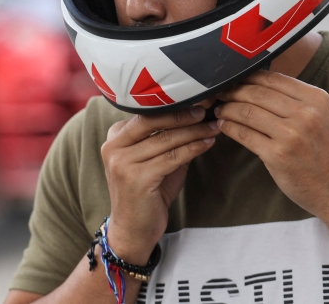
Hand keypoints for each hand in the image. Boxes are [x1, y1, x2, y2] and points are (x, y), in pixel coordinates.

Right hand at [101, 106, 219, 262]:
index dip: (174, 104)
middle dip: (184, 113)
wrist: (133, 230)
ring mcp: (122, 162)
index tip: (199, 99)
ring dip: (194, 131)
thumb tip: (199, 115)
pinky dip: (192, 148)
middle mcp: (114, 146)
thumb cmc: (148, 192)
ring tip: (214, 126)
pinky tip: (207, 144)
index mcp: (116, 136)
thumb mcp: (157, 160)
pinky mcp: (135, 178)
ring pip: (166, 139)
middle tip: (208, 108)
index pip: (147, 112)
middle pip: (153, 120)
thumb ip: (170, 139)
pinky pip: (171, 157)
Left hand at [215, 71, 328, 223]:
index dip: (247, 76)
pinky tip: (223, 125)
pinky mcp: (277, 156)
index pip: (272, 78)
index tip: (234, 79)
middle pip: (256, 92)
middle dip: (233, 90)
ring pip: (247, 111)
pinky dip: (229, 127)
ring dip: (227, 108)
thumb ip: (298, 100)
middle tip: (220, 93)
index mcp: (317, 99)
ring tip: (219, 110)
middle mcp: (305, 113)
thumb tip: (261, 83)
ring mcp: (291, 135)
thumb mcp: (324, 117)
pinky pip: (244, 134)